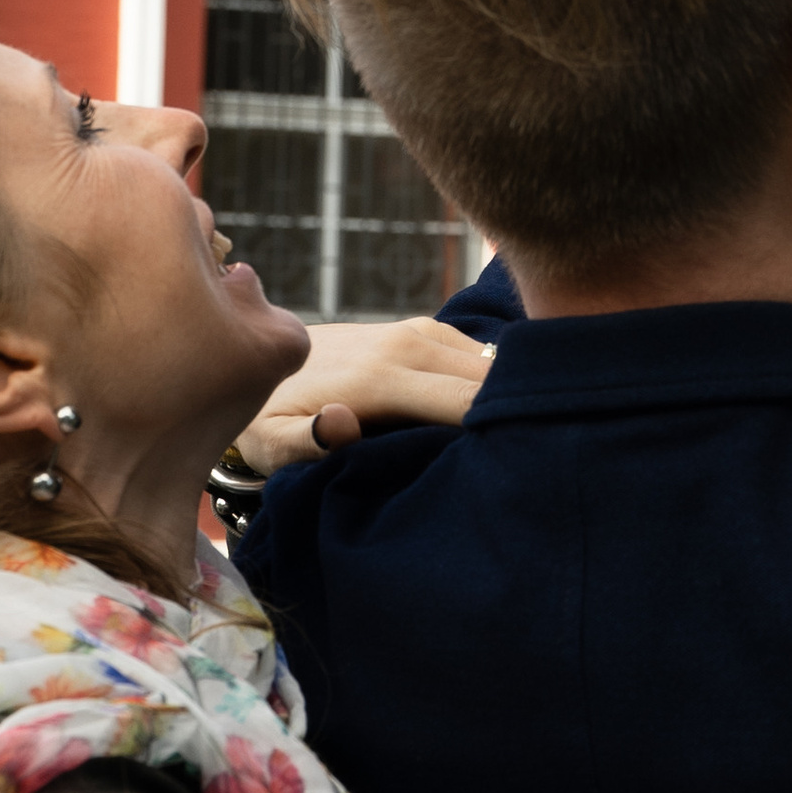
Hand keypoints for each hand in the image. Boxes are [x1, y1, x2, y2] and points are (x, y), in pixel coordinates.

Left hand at [232, 317, 494, 470]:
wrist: (260, 359)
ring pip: (490, 361)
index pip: (466, 401)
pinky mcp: (422, 329)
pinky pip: (477, 351)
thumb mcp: (269, 441)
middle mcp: (407, 345)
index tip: (520, 463)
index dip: (499, 431)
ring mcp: (418, 331)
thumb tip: (343, 424)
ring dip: (508, 394)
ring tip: (518, 436)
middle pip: (488, 380)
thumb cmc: (266, 418)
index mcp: (379, 378)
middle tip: (531, 455)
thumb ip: (302, 442)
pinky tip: (493, 410)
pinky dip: (492, 378)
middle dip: (516, 414)